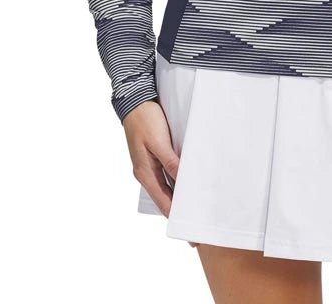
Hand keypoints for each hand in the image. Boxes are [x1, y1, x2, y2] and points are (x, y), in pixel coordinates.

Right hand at [122, 100, 198, 246]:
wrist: (135, 101)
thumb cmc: (145, 120)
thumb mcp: (159, 141)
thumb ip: (170, 161)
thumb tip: (183, 182)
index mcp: (145, 173)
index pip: (164, 203)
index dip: (177, 217)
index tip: (190, 230)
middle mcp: (146, 174)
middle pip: (165, 199)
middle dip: (180, 211)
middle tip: (197, 223)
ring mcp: (149, 166)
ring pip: (167, 188)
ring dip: (179, 197)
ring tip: (196, 207)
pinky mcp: (153, 157)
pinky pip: (167, 176)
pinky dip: (177, 183)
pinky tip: (187, 184)